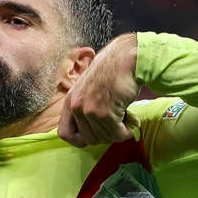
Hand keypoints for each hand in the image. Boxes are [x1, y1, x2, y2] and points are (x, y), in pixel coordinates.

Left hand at [58, 33, 140, 147]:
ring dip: (119, 132)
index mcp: (70, 101)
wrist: (126, 57)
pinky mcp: (105, 113)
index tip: (95, 135)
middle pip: (89, 139)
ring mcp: (89, 110)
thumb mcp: (89, 90)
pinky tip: (133, 120)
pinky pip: (117, 134)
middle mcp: (76, 106)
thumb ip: (85, 109)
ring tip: (127, 118)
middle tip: (118, 124)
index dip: (80, 139)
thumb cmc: (112, 72)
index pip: (65, 134)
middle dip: (106, 135)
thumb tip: (91, 134)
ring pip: (104, 138)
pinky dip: (127, 131)